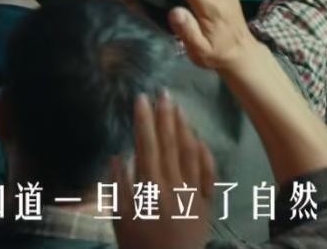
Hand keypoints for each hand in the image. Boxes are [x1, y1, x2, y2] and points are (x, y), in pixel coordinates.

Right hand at [113, 92, 214, 248]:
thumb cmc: (139, 246)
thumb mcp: (120, 220)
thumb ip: (119, 188)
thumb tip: (118, 156)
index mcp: (150, 190)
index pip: (147, 147)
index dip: (144, 121)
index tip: (141, 99)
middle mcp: (174, 188)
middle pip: (170, 145)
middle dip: (165, 117)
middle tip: (163, 92)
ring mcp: (193, 194)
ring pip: (190, 154)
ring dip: (184, 129)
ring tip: (178, 108)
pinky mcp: (207, 204)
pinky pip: (209, 175)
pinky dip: (204, 155)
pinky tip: (199, 138)